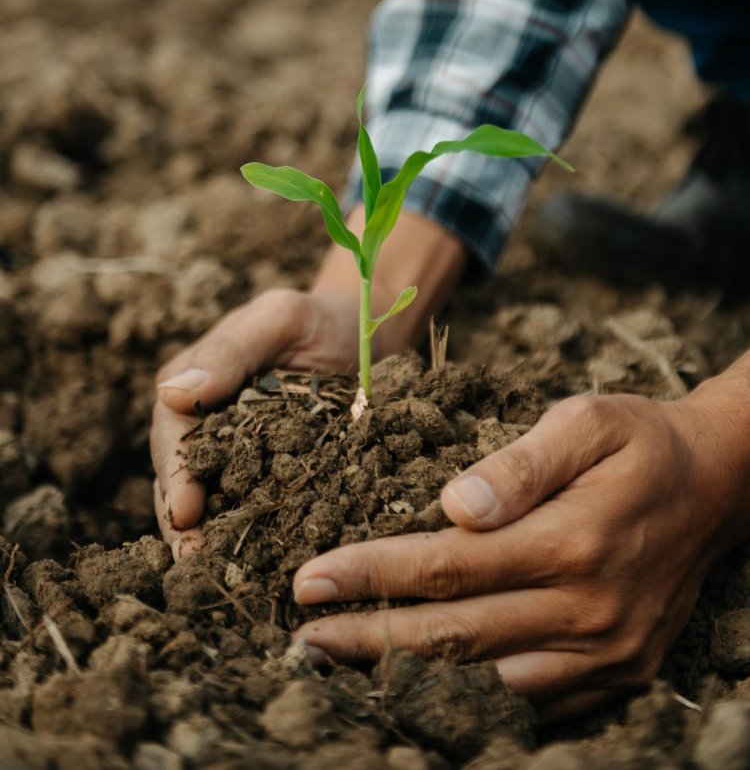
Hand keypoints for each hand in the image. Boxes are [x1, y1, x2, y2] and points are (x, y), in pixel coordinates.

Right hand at [151, 288, 358, 557]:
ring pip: (216, 501)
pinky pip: (259, 506)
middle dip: (185, 523)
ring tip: (221, 578)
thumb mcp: (278, 320)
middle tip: (196, 565)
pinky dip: (256, 535)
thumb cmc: (318, 320)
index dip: (176, 476)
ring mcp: (242, 454)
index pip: (174, 435)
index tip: (184, 515)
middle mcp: (210, 425)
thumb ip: (230, 351)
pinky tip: (264, 565)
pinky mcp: (276, 473)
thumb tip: (170, 395)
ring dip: (214, 539)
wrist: (364, 337)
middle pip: (185, 478)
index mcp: (197, 385)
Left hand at [293, 391, 746, 721]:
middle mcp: (589, 610)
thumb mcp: (585, 423)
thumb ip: (521, 465)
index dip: (372, 576)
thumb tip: (454, 506)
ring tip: (352, 654)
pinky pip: (536, 698)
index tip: (309, 582)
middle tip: (304, 638)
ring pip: (489, 677)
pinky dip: (479, 691)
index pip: (448, 567)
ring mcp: (609, 651)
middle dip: (369, 638)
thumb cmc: (639, 442)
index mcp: (572, 541)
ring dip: (415, 669)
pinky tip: (435, 672)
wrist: (716, 486)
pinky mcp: (622, 671)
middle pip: (456, 634)